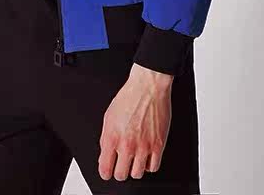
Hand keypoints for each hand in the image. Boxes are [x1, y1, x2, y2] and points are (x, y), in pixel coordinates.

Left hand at [98, 63, 173, 181]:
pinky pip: (153, 168)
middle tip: (122, 163)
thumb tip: (105, 156)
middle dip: (120, 171)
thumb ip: (105, 139)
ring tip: (135, 158)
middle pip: (121, 175)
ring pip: (137, 174)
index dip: (105, 172)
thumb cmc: (129, 97)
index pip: (105, 170)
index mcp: (112, 137)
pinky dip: (149, 164)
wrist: (148, 87)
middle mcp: (127, 144)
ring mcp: (143, 146)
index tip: (108, 170)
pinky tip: (146, 155)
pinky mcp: (158, 145)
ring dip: (135, 168)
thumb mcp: (108, 116)